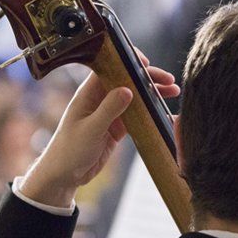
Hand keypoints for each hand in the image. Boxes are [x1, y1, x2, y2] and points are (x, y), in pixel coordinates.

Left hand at [19, 54, 179, 207]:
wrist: (64, 175)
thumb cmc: (69, 150)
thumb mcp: (91, 129)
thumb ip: (109, 109)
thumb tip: (128, 89)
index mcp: (88, 93)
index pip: (109, 68)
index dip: (128, 61)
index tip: (146, 62)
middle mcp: (99, 99)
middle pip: (126, 81)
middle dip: (147, 78)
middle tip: (169, 80)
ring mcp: (109, 113)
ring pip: (134, 97)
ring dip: (152, 94)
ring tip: (173, 92)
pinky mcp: (116, 128)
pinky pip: (136, 116)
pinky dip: (149, 112)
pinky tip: (163, 111)